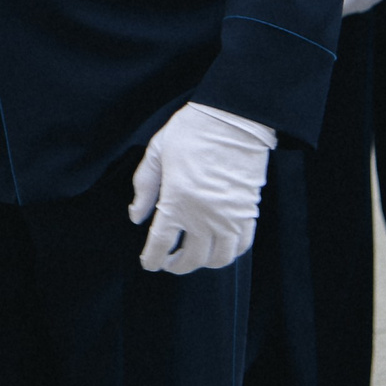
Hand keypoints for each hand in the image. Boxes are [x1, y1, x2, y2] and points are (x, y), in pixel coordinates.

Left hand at [127, 102, 275, 273]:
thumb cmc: (191, 132)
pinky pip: (242, 246)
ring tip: (194, 256)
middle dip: (177, 265)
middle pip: (191, 259)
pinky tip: (219, 247)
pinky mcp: (249, 213)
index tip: (149, 263)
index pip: (161, 244)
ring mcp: (229, 218)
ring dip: (204, 263)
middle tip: (169, 262)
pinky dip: (230, 253)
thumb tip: (136, 216)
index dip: (153, 259)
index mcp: (177, 202)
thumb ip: (144, 187)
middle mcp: (204, 217)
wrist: (233, 119)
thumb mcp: (156, 154)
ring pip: (219, 259)